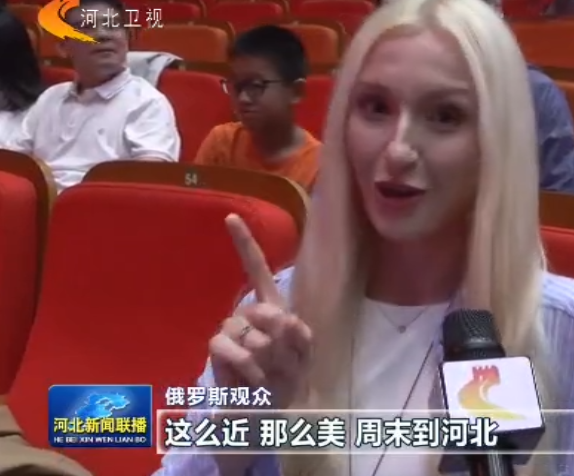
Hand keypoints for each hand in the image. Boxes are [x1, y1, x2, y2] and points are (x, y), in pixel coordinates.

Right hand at [209, 214, 312, 408]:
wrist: (275, 408)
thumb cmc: (290, 376)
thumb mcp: (304, 349)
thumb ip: (296, 329)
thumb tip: (278, 317)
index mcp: (270, 306)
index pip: (257, 269)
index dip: (244, 244)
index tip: (230, 217)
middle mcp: (246, 313)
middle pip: (265, 311)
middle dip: (282, 343)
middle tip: (286, 365)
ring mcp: (230, 331)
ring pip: (250, 332)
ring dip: (269, 359)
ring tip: (271, 376)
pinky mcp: (217, 349)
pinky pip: (230, 346)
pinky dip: (248, 366)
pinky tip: (255, 381)